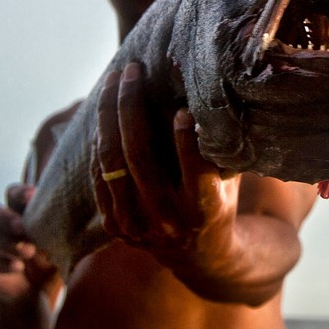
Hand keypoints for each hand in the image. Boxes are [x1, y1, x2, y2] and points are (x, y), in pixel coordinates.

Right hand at [0, 184, 55, 300]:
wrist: (34, 292)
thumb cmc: (51, 259)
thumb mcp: (61, 243)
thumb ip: (66, 229)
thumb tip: (90, 218)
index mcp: (20, 213)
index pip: (12, 194)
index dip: (19, 192)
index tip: (31, 195)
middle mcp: (0, 224)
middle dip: (3, 216)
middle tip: (22, 227)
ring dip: (8, 242)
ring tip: (29, 252)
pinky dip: (2, 262)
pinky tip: (17, 267)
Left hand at [92, 62, 240, 268]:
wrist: (201, 257)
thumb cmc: (221, 203)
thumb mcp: (230, 181)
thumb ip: (219, 148)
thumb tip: (213, 95)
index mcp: (205, 210)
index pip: (194, 170)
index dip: (186, 139)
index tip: (182, 108)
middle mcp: (169, 220)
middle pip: (140, 157)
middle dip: (131, 107)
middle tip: (131, 72)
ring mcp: (137, 226)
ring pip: (111, 163)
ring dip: (107, 116)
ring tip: (112, 83)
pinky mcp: (116, 227)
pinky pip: (99, 176)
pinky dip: (100, 143)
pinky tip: (104, 115)